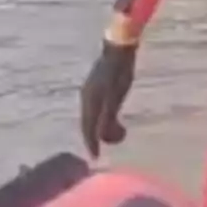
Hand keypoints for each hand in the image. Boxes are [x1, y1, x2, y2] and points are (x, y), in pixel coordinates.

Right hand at [79, 40, 136, 157]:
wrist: (119, 48)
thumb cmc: (120, 72)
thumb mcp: (116, 95)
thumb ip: (107, 115)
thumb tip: (98, 136)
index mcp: (89, 101)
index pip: (88, 128)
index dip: (91, 144)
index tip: (95, 158)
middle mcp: (86, 98)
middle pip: (87, 123)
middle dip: (94, 138)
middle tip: (101, 151)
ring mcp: (90, 91)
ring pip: (92, 116)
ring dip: (100, 127)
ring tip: (113, 134)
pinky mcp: (97, 86)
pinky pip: (96, 108)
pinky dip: (102, 118)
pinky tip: (110, 119)